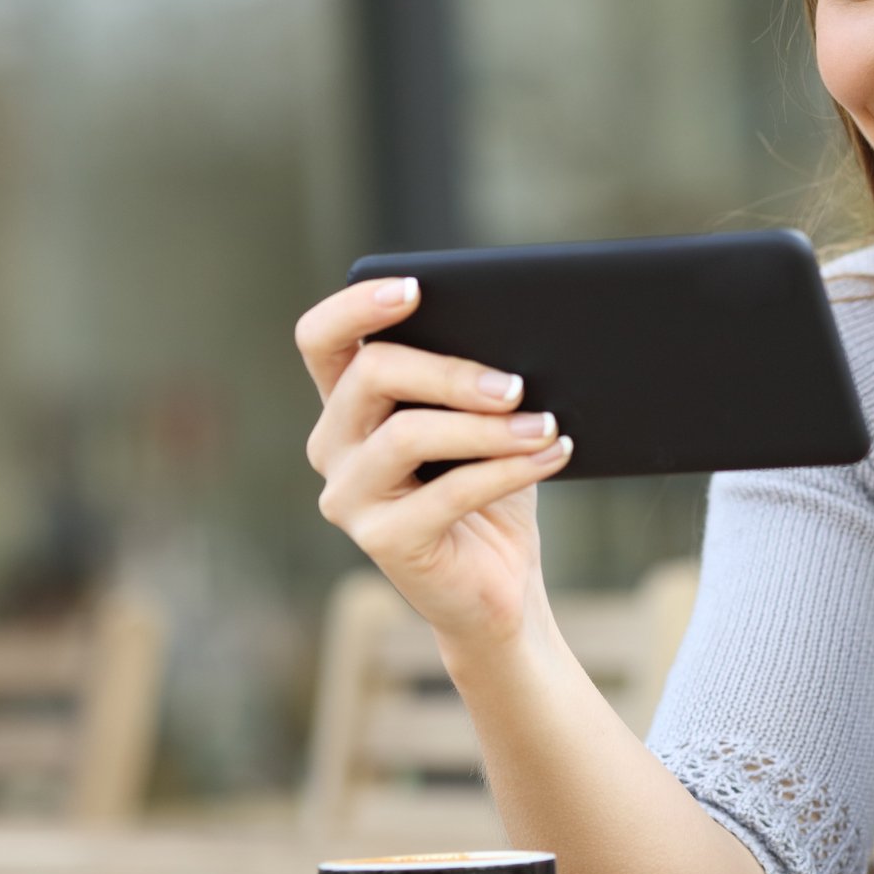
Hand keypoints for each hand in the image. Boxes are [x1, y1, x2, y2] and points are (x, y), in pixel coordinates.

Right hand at [297, 277, 574, 652]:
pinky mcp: (383, 541)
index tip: (415, 289)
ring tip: (545, 424)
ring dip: (487, 426)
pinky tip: (552, 454)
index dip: (357, 307)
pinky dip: (508, 468)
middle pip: (371, 375)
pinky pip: (448, 491)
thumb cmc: (491, 488)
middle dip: (450, 369)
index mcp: (347, 404)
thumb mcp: (483, 420)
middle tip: (515, 382)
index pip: (321, 340)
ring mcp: (349, 496)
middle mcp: (332, 445)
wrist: (501, 584)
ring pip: (408, 433)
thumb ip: (476, 378)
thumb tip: (517, 329)